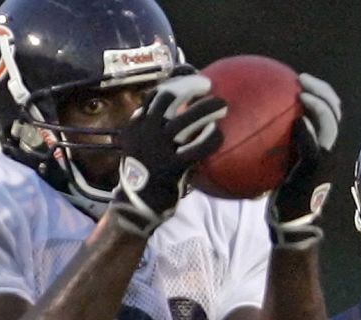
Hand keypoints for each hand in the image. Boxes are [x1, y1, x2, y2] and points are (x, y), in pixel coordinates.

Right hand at [112, 73, 226, 235]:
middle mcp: (145, 131)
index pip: (154, 95)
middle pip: (168, 97)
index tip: (189, 75)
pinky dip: (211, 138)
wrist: (137, 204)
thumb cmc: (145, 174)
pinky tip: (220, 133)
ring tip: (223, 105)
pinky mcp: (173, 165)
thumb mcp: (141, 147)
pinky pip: (198, 147)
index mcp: (137, 125)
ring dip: (207, 109)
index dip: (173, 82)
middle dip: (190, 86)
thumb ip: (154, 131)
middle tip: (208, 85)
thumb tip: (177, 116)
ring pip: (186, 120)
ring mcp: (158, 147)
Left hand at [268, 73, 341, 246]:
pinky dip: (308, 132)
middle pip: (334, 112)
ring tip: (303, 95)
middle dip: (322, 92)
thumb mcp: (277, 164)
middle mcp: (328, 149)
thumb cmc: (278, 194)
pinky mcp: (317, 171)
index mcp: (321, 144)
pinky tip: (298, 122)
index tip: (300, 79)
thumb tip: (246, 124)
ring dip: (319, 107)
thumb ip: (274, 144)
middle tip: (302, 80)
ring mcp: (325, 160)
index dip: (320, 91)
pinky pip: (315, 147)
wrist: (289, 222)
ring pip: (330, 126)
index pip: (329, 111)